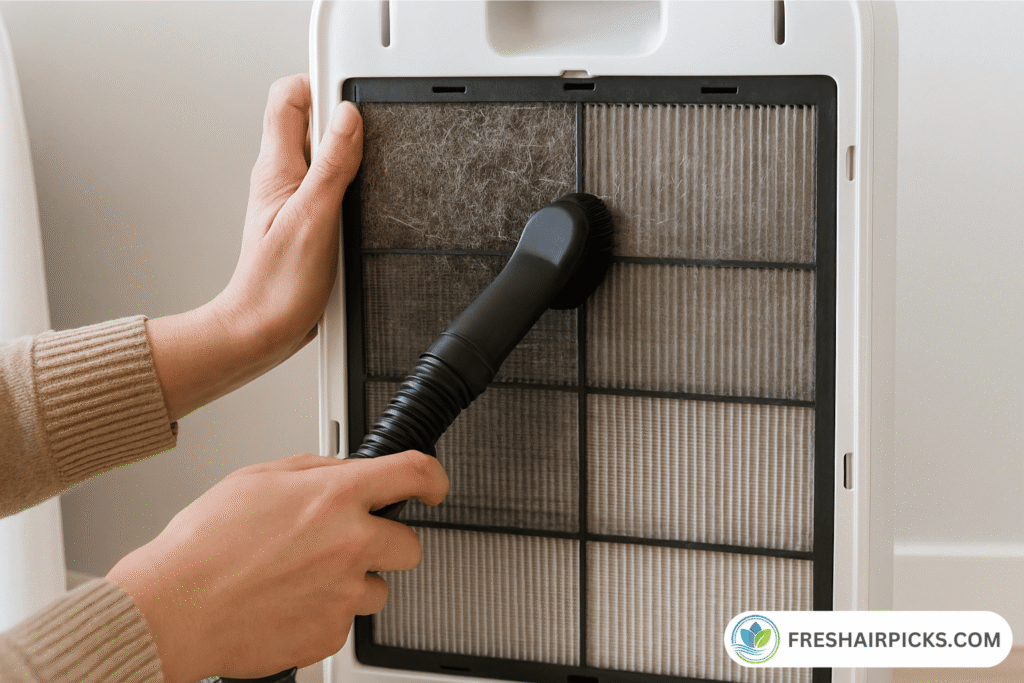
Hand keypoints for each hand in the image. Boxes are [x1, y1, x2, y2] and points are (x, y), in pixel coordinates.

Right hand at [107, 451, 447, 682]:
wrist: (173, 609)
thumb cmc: (203, 545)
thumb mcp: (257, 478)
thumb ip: (313, 470)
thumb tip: (344, 471)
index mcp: (336, 496)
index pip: (415, 473)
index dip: (434, 480)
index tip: (435, 489)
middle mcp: (350, 543)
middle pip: (410, 545)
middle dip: (385, 544)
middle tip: (347, 546)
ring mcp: (343, 592)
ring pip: (378, 589)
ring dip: (352, 583)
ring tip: (301, 579)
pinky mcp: (330, 634)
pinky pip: (345, 621)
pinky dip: (324, 614)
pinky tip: (287, 603)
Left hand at [146, 74, 362, 421]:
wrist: (263, 330)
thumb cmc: (276, 286)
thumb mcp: (313, 218)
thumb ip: (332, 165)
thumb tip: (347, 119)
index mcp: (276, 169)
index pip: (288, 97)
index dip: (320, 83)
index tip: (352, 92)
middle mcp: (282, 180)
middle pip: (311, 123)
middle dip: (344, 120)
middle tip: (369, 134)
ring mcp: (295, 202)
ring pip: (326, 158)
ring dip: (351, 157)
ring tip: (368, 171)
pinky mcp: (309, 224)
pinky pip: (332, 190)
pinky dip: (352, 189)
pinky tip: (363, 207)